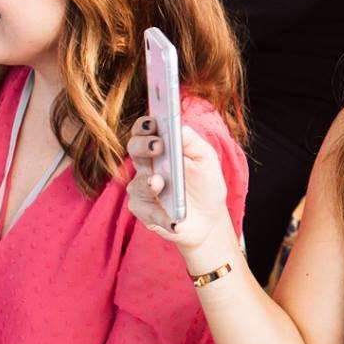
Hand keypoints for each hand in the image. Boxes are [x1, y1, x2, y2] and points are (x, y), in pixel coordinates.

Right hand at [125, 116, 233, 254]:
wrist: (210, 217)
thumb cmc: (205, 183)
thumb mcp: (206, 158)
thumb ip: (192, 141)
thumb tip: (179, 128)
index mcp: (160, 148)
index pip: (144, 131)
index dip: (145, 125)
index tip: (153, 123)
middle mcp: (147, 166)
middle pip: (134, 150)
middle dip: (143, 146)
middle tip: (157, 146)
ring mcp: (143, 190)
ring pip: (136, 184)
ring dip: (147, 184)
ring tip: (159, 182)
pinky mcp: (145, 213)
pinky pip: (147, 213)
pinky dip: (161, 216)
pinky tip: (174, 220)